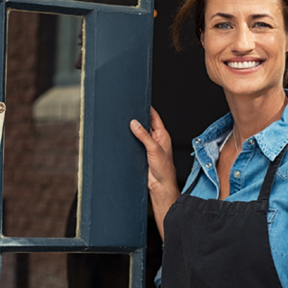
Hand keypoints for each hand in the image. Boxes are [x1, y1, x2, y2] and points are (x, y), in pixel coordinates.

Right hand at [130, 107, 178, 240]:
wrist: (160, 187)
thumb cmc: (164, 170)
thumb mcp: (153, 149)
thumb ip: (144, 135)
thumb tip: (134, 123)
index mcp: (162, 135)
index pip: (154, 116)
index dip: (147, 108)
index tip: (139, 100)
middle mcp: (156, 139)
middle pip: (145, 124)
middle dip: (137, 117)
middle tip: (127, 110)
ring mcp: (148, 147)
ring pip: (139, 134)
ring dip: (132, 130)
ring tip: (122, 122)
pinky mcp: (142, 154)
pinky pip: (135, 143)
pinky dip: (129, 140)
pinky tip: (123, 137)